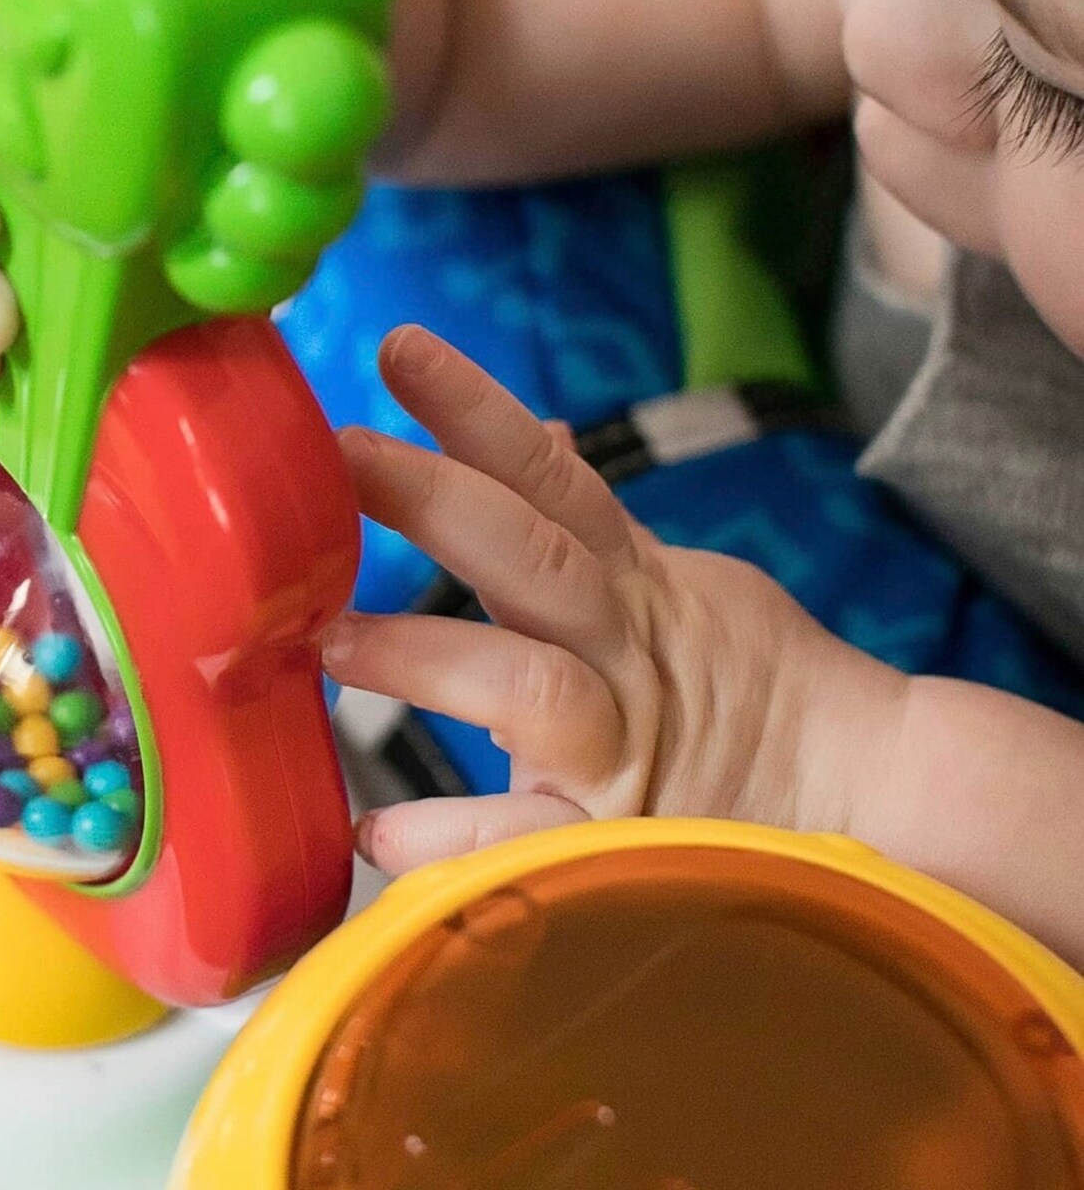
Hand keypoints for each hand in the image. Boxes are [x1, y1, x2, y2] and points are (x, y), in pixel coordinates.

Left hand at [323, 325, 906, 871]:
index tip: (399, 347)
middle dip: (437, 500)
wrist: (860, 793)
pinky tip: (376, 830)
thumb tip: (546, 435)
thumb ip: (594, 527)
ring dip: (425, 660)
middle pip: (533, 557)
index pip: (552, 476)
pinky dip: (450, 839)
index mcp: (633, 583)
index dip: (476, 410)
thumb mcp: (678, 583)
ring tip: (329, 644)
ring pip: (526, 688)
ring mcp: (621, 748)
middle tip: (342, 457)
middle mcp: (623, 652)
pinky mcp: (612, 842)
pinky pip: (525, 841)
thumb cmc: (749, 685)